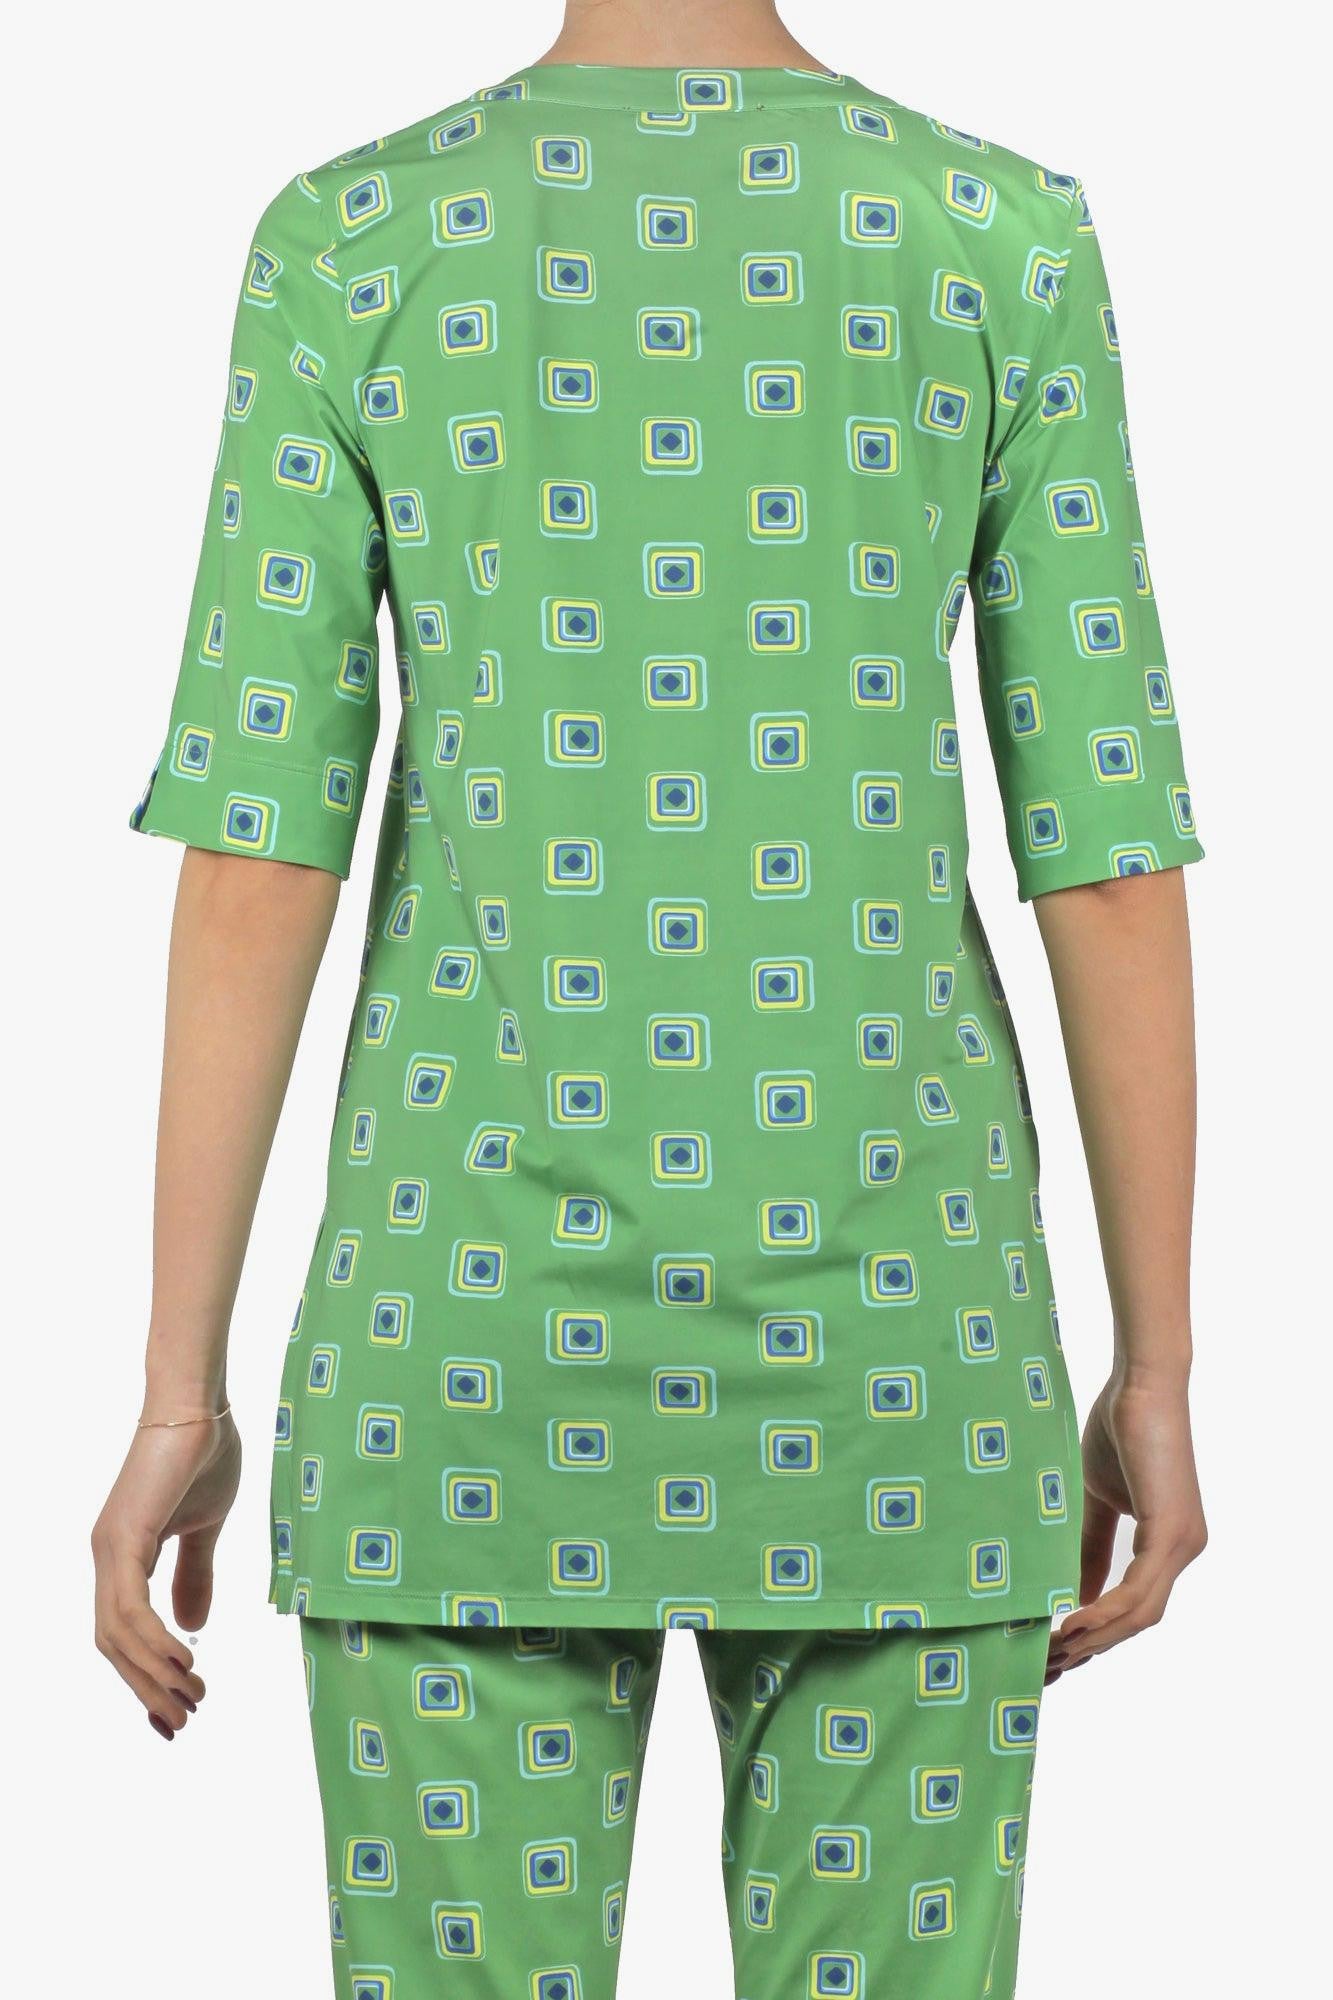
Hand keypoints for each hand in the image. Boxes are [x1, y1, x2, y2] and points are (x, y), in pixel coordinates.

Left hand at [92, 1408, 240, 1737]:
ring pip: (117, 1634)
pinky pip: (130, 1606)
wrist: (198, 1405)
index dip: (143, 1676)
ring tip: (190, 1699)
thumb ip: (195, 1574)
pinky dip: (152, 1640)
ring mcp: (110, 1548)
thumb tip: (191, 1624)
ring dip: (152, 1674)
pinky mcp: (124, 1537)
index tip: (174, 1711)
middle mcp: (107, 1558)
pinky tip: (181, 1661)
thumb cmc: (204, 1454)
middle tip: (182, 1720)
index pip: (122, 1634)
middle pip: (114, 1645)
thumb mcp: (205, 1527)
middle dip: (147, 1689)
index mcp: (123, 1556)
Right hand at [1046, 1371, 1205, 1683]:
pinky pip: (1138, 1591)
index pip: (1134, 1607)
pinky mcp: (1172, 1532)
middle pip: (1137, 1622)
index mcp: (1167, 1544)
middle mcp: (1184, 1550)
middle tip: (1045, 1666)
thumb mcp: (1094, 1497)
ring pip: (1140, 1615)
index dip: (1096, 1634)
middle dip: (1091, 1648)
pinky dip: (1103, 1612)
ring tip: (1051, 1652)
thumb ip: (1088, 1545)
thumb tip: (1070, 1594)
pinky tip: (1071, 1624)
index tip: (1054, 1651)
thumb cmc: (1117, 1427)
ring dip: (1094, 1639)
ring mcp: (1183, 1544)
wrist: (1140, 1382)